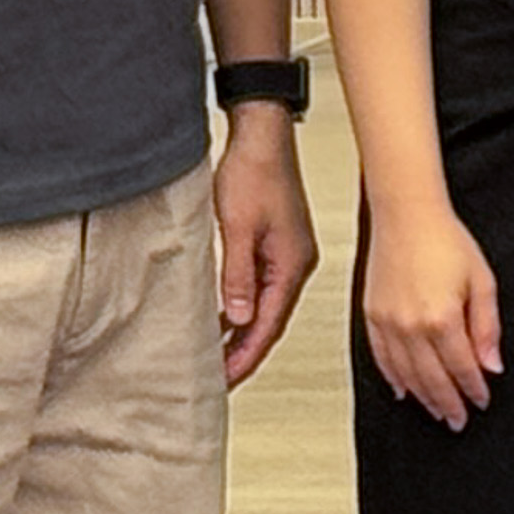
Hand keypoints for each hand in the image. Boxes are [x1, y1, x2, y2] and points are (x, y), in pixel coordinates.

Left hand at [214, 107, 318, 388]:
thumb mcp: (238, 227)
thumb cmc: (254, 172)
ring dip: (244, 331)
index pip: (268, 325)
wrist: (262, 134)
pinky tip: (225, 317)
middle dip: (245, 351)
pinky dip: (244, 307)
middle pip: (271, 321)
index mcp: (291, 264)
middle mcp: (295, 263)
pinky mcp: (278, 244)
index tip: (224, 380)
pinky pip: (262, 287)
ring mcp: (288, 254)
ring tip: (217, 356)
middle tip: (218, 379)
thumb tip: (239, 318)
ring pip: (266, 306)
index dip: (245, 356)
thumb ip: (238, 275)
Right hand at [360, 184, 505, 428]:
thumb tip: (491, 365)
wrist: (407, 215)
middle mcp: (411, 327)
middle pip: (433, 379)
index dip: (473, 389)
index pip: (462, 368)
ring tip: (437, 412)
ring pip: (407, 375)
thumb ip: (487, 327)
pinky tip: (404, 391)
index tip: (481, 400)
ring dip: (424, 397)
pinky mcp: (372, 317)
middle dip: (449, 403)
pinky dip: (394, 379)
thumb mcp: (482, 281)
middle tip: (459, 420)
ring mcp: (388, 324)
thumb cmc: (446, 241)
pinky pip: (382, 359)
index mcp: (442, 319)